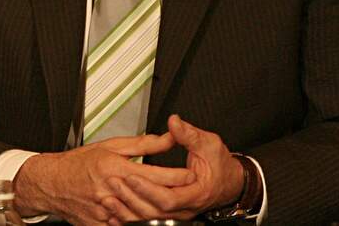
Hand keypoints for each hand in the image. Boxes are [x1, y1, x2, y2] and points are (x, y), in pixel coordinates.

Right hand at [13, 132, 194, 225]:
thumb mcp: (110, 146)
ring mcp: (106, 210)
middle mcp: (111, 190)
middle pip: (152, 198)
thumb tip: (167, 139)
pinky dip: (136, 221)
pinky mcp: (101, 224)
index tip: (190, 174)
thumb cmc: (77, 163)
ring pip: (141, 216)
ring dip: (159, 212)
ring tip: (172, 206)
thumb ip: (142, 144)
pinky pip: (125, 225)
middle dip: (173, 195)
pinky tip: (145, 216)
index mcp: (114, 168)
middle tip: (188, 192)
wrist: (51, 182)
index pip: (155, 174)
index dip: (177, 176)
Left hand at [106, 115, 244, 222]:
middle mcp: (186, 208)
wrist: (230, 183)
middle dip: (132, 197)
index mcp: (196, 192)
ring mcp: (178, 215)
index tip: (132, 176)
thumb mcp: (208, 144)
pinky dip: (130, 217)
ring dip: (128, 210)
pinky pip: (148, 221)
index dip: (148, 188)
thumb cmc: (219, 165)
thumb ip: (189, 134)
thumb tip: (174, 122)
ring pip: (149, 219)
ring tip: (109, 197)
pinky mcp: (170, 216)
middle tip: (113, 182)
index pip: (168, 197)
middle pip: (155, 211)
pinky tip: (115, 211)